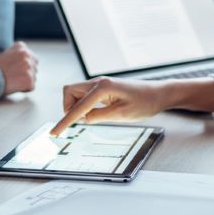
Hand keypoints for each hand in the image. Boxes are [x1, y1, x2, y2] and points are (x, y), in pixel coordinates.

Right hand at [0, 41, 37, 94]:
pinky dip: (24, 89)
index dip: (25, 66)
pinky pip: (31, 87)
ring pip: (33, 77)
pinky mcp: (29, 78)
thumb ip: (18, 55)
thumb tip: (28, 60)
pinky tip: (15, 86)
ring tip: (13, 80)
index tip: (15, 69)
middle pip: (34, 68)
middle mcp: (27, 54)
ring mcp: (29, 66)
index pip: (32, 58)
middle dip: (27, 73)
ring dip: (25, 81)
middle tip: (14, 76)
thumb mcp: (6, 54)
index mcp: (21, 47)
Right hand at [51, 77, 168, 135]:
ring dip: (76, 106)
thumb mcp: (122, 115)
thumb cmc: (144, 103)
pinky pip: (84, 94)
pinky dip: (83, 104)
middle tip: (80, 122)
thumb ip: (99, 116)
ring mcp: (100, 83)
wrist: (158, 94)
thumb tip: (82, 119)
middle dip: (68, 108)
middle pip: (69, 92)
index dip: (65, 121)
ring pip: (75, 92)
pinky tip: (93, 113)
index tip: (54, 132)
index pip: (77, 107)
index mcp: (103, 87)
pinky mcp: (103, 87)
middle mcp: (98, 82)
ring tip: (91, 118)